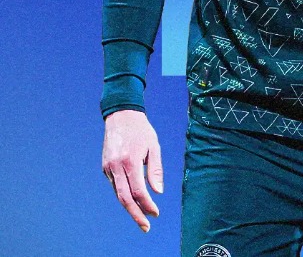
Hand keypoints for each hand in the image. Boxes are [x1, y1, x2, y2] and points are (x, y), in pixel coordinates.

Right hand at [102, 110, 162, 231]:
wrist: (121, 116)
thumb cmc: (142, 130)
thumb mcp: (154, 147)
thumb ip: (156, 170)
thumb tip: (157, 192)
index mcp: (130, 162)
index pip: (138, 191)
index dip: (147, 205)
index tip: (156, 214)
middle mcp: (116, 167)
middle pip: (125, 198)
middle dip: (136, 215)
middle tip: (146, 227)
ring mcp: (108, 168)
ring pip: (118, 193)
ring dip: (129, 207)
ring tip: (141, 217)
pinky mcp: (105, 167)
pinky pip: (115, 185)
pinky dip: (124, 194)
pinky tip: (133, 199)